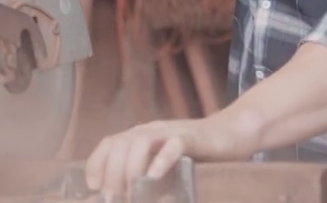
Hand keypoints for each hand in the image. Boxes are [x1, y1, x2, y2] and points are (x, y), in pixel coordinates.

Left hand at [84, 116, 248, 194]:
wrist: (232, 134)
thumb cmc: (197, 157)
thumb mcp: (166, 168)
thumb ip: (147, 179)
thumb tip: (126, 198)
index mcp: (141, 136)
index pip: (109, 143)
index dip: (97, 163)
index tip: (94, 187)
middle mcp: (152, 131)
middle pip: (120, 143)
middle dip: (113, 172)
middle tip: (115, 197)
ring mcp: (171, 132)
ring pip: (141, 141)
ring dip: (132, 167)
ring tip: (133, 192)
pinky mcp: (193, 137)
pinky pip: (174, 144)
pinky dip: (162, 159)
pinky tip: (155, 176)